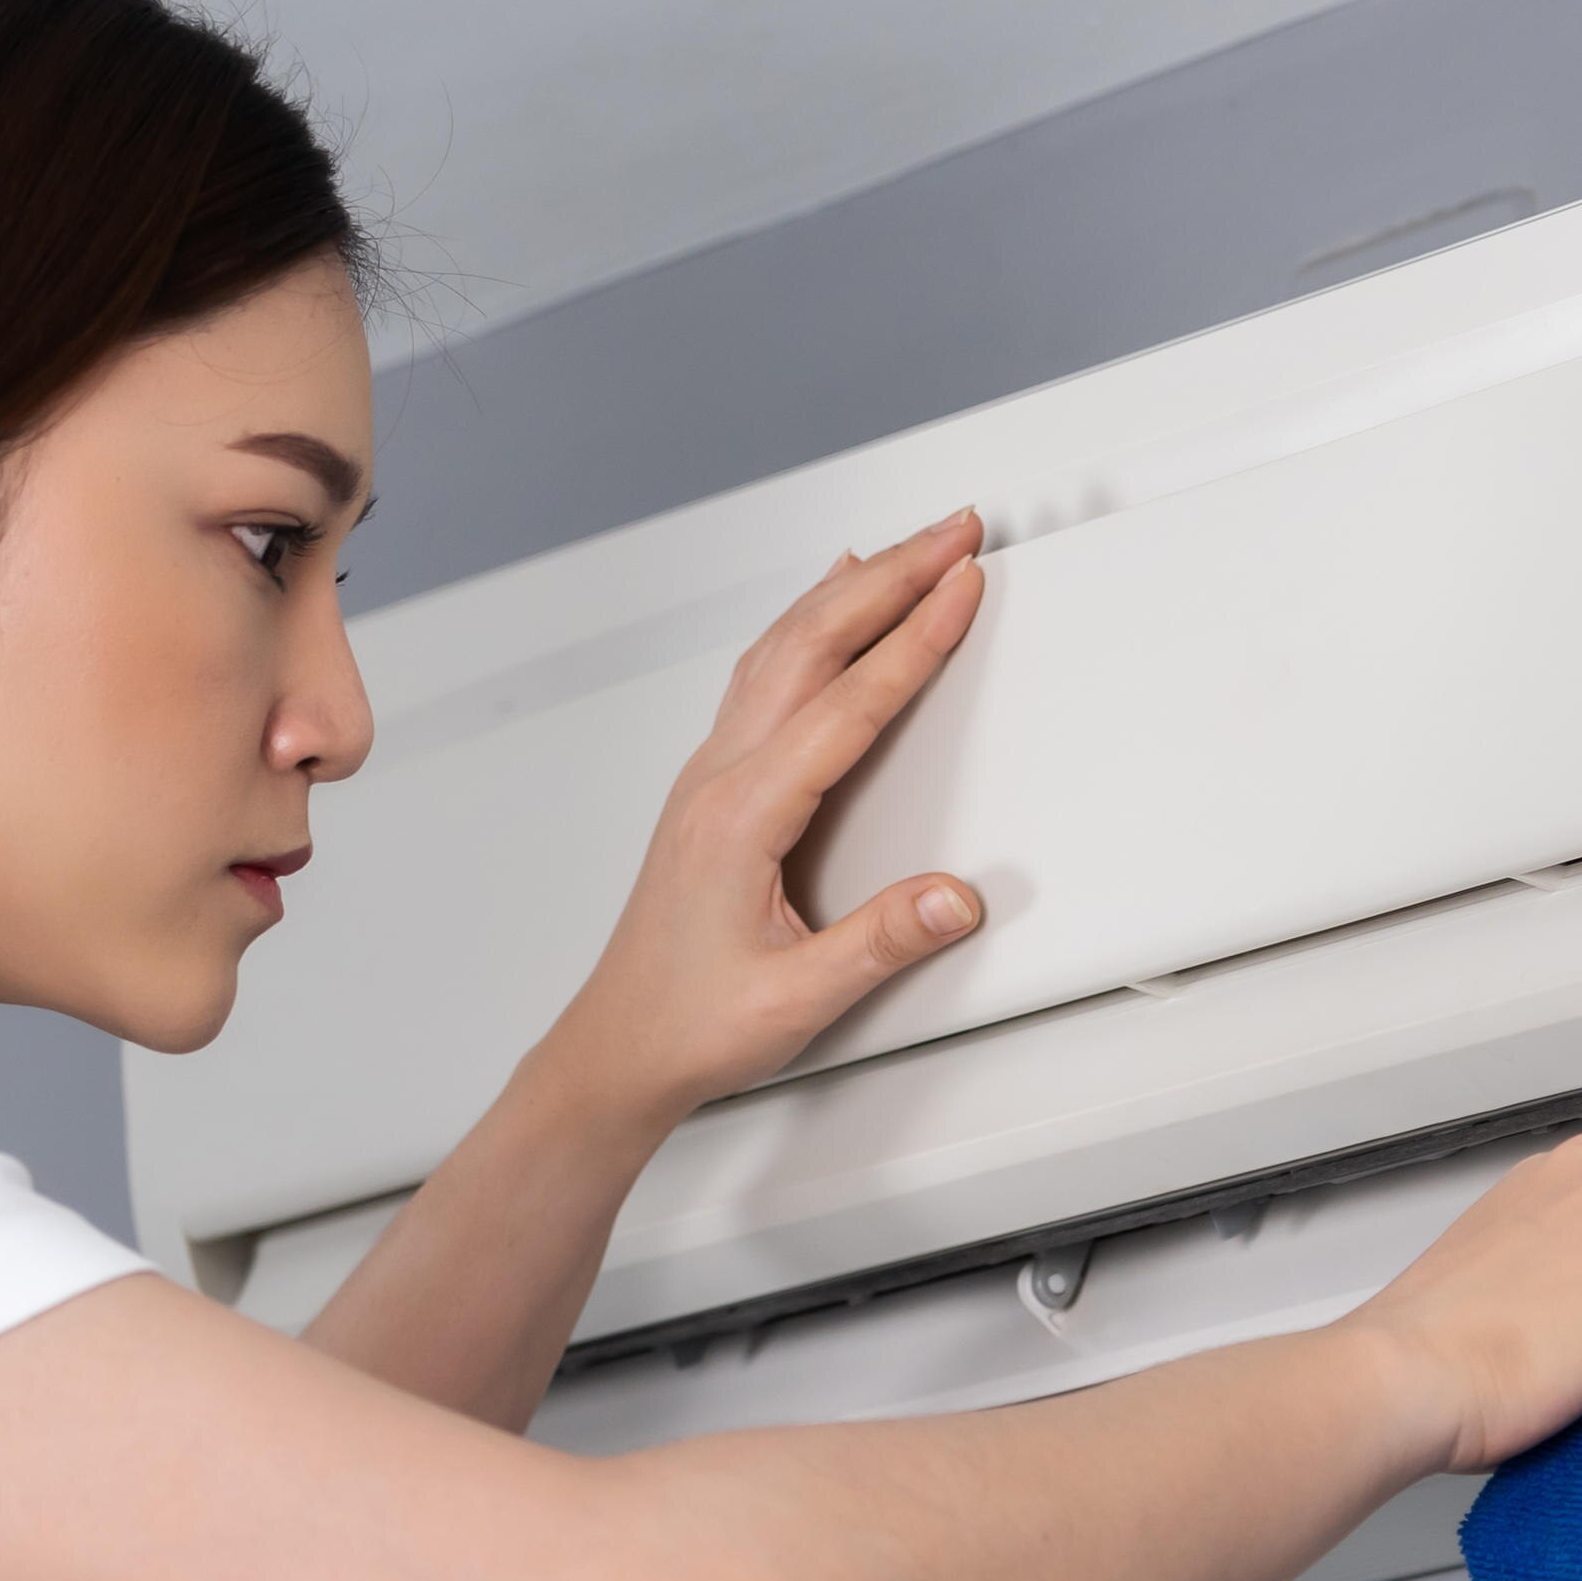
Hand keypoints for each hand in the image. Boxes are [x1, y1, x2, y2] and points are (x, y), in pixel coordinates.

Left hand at [526, 511, 992, 1127]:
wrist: (620, 1049)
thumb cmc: (689, 1022)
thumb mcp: (797, 998)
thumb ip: (882, 942)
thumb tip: (954, 897)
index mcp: (743, 814)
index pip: (849, 703)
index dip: (915, 638)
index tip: (961, 586)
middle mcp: (721, 778)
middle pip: (814, 646)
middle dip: (892, 578)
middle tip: (953, 531)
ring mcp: (712, 775)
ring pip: (784, 649)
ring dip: (851, 592)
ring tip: (907, 550)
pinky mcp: (714, 788)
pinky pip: (764, 676)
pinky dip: (807, 625)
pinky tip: (824, 610)